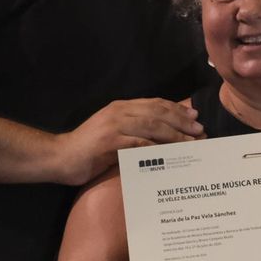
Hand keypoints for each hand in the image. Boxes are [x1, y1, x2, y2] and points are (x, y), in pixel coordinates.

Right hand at [51, 98, 203, 184]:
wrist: (60, 157)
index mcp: (121, 107)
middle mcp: (119, 112)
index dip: (177, 109)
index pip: (155, 104)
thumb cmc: (88, 149)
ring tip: (192, 143)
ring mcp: (114, 126)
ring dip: (175, 135)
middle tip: (200, 131)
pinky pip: (140, 144)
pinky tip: (171, 155)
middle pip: (158, 113)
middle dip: (182, 121)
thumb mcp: (112, 132)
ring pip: (153, 126)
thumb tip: (161, 135)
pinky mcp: (110, 142)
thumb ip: (133, 128)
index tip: (194, 117)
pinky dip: (158, 148)